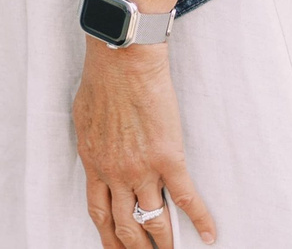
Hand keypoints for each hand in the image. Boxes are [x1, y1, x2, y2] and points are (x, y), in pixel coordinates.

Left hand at [73, 40, 216, 247]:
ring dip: (165, 243)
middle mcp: (115, 172)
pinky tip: (207, 236)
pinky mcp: (167, 157)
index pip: (100, 212)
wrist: (121, 61)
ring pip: (154, 219)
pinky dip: (199, 220)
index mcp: (94, 162)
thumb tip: (96, 153)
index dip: (109, 237)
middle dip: (136, 248)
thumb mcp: (84, 118)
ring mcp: (141, 168)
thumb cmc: (101, 81)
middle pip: (125, 225)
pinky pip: (185, 198)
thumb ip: (93, 143)